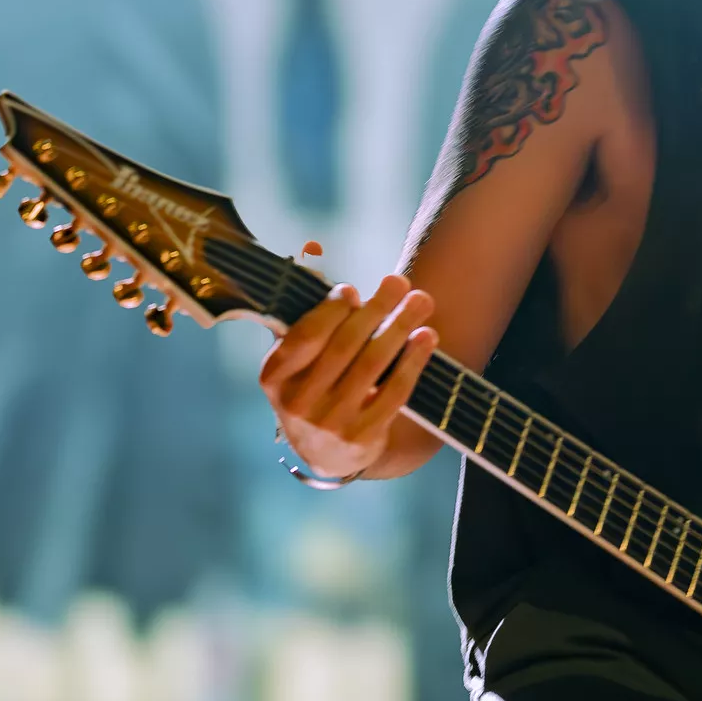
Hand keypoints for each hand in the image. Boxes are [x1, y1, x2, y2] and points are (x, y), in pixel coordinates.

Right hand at [259, 273, 437, 479]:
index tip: (353, 291)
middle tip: (400, 282)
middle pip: (344, 347)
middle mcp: (298, 403)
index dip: (331, 311)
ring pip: (372, 366)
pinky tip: (427, 337)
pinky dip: (413, 362)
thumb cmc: (313, 387)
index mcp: (274, 378)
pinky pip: (394, 393)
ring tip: (421, 301)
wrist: (326, 454)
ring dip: (400, 328)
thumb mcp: (296, 357)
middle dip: (376, 309)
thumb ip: (305, 308)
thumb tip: (312, 247)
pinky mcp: (363, 438)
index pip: (305, 337)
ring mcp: (331, 423)